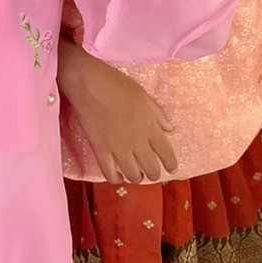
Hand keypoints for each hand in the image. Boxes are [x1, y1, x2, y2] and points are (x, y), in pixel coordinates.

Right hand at [58, 39, 175, 183]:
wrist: (89, 84)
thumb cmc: (117, 85)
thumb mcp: (144, 95)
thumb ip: (158, 114)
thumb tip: (170, 129)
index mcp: (150, 126)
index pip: (166, 153)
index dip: (171, 164)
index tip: (172, 169)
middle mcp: (137, 141)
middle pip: (151, 168)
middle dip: (154, 174)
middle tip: (152, 173)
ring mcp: (118, 148)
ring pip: (133, 174)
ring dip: (137, 178)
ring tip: (136, 176)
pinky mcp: (100, 150)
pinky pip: (109, 173)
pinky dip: (115, 179)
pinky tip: (118, 177)